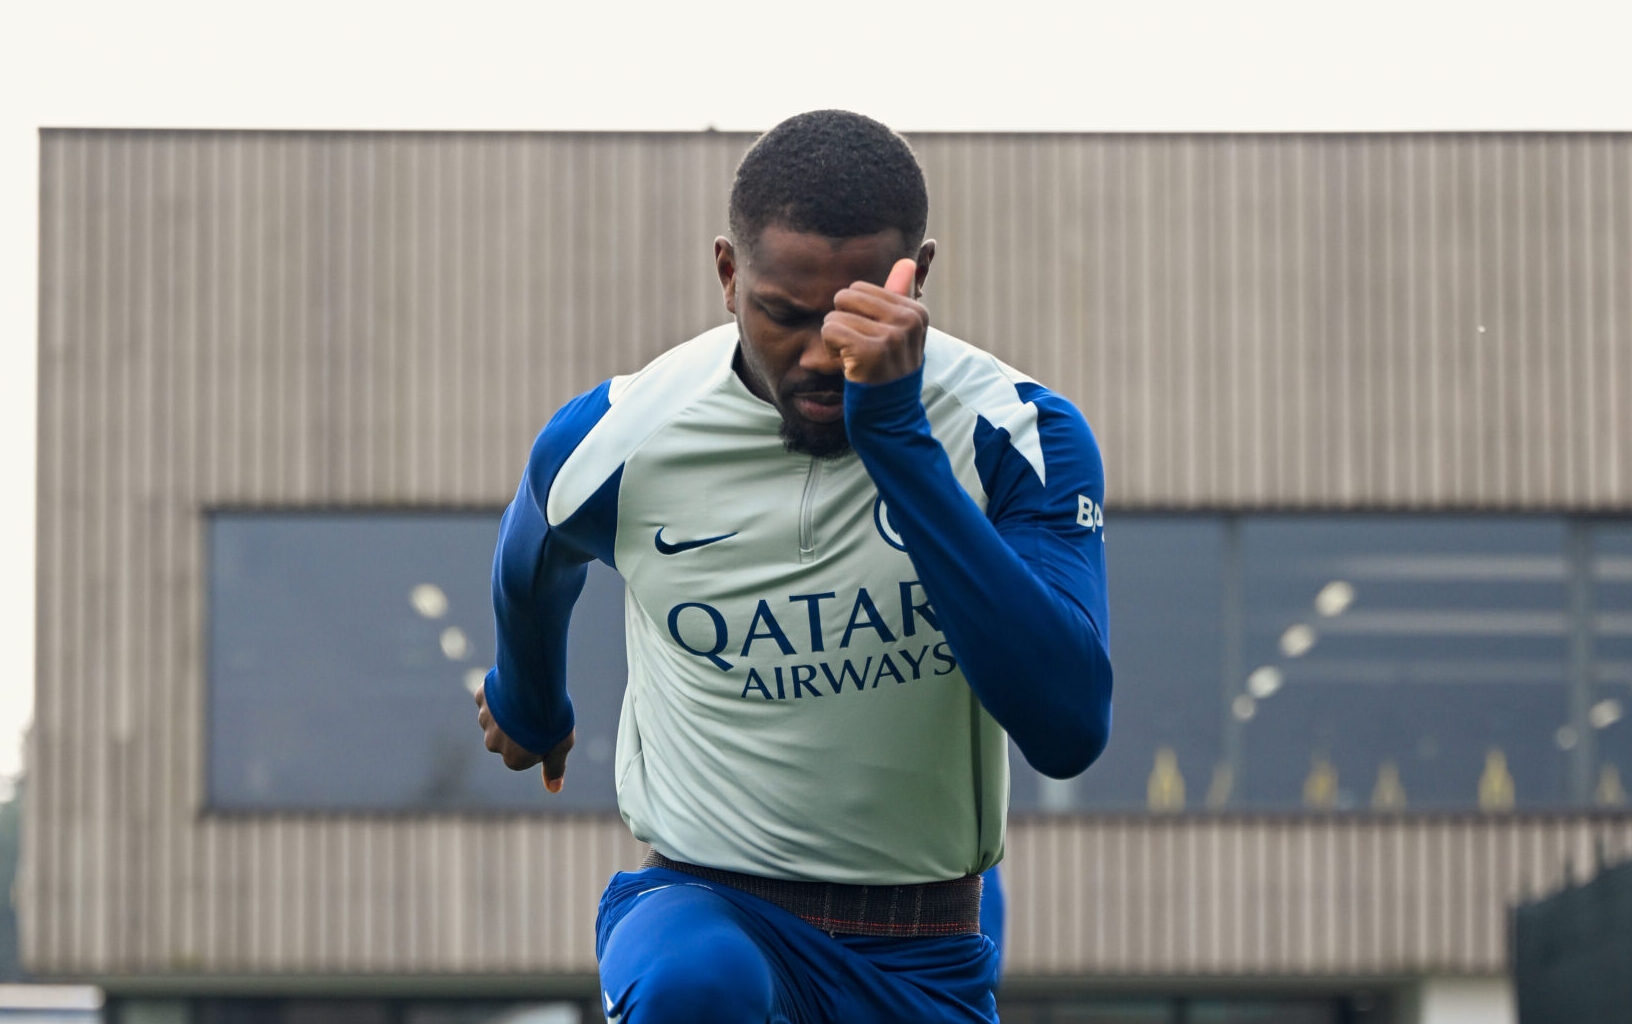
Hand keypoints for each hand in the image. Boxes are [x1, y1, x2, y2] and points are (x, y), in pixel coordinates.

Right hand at [475, 678, 574, 792]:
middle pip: (507, 738)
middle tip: (539, 714)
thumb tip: (554, 789)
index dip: (536, 743)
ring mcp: (485, 720)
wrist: (534, 686)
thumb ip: (555, 767)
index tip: (546, 731)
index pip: (522, 757)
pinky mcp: (481, 698)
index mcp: (513, 759)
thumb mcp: (560, 745)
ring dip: (508, 710)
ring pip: (496, 717)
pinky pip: (489, 697)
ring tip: (529, 699)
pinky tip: (514, 685)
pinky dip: (500, 691)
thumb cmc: (550, 719)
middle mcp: (494, 743)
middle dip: (518, 728)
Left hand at [821, 258, 927, 384]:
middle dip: (844, 323)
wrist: (890, 415)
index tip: (873, 340)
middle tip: (860, 349)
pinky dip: (830, 349)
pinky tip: (848, 365)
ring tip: (855, 358)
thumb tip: (906, 261)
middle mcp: (907, 320)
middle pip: (845, 296)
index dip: (857, 315)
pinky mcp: (870, 351)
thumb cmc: (888, 370)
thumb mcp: (899, 332)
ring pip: (835, 315)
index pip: (861, 289)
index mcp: (915, 311)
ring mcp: (891, 336)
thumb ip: (900, 295)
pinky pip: (830, 330)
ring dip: (837, 339)